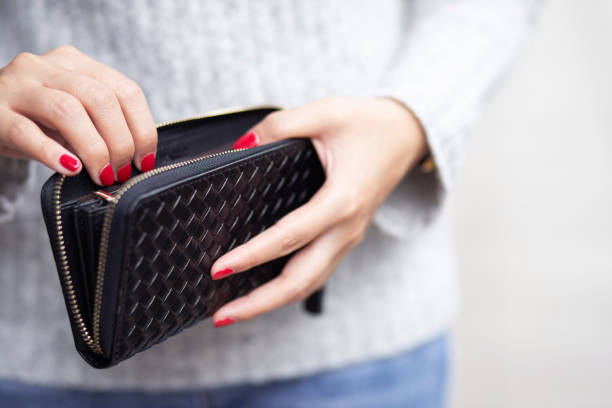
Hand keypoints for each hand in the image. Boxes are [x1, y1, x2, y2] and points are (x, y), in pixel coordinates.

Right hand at [0, 46, 156, 184]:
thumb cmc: (34, 123)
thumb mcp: (73, 118)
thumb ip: (102, 126)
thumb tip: (138, 158)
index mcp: (75, 64)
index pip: (124, 90)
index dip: (141, 129)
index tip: (144, 160)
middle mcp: (46, 67)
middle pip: (99, 98)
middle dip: (120, 141)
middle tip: (121, 171)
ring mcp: (17, 86)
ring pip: (66, 110)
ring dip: (93, 148)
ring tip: (102, 174)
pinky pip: (25, 131)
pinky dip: (53, 153)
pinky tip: (70, 168)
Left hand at [210, 96, 427, 326]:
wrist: (408, 135)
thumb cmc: (370, 124)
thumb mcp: (325, 112)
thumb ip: (279, 127)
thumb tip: (238, 146)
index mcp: (342, 199)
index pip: (290, 237)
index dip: (252, 256)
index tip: (219, 268)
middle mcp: (347, 228)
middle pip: (301, 280)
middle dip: (260, 303)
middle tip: (221, 315)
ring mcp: (348, 237)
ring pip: (309, 283)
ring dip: (272, 301)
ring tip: (235, 311)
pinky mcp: (345, 238)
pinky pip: (316, 272)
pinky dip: (288, 287)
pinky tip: (263, 287)